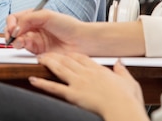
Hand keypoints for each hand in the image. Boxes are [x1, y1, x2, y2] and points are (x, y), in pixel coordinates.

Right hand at [5, 9, 85, 54]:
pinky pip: (25, 51)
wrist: (80, 41)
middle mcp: (32, 28)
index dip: (11, 23)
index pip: (15, 18)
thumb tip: (14, 28)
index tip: (13, 27)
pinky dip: (22, 48)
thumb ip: (28, 19)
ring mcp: (34, 40)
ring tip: (21, 41)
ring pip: (17, 40)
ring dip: (15, 41)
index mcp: (33, 17)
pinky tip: (26, 46)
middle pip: (13, 30)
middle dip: (10, 32)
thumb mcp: (46, 15)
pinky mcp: (38, 52)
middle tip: (12, 36)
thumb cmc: (67, 25)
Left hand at [30, 52, 147, 120]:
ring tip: (39, 59)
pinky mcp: (73, 94)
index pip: (81, 57)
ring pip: (59, 69)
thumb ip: (122, 70)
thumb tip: (120, 63)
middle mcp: (86, 73)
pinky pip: (54, 88)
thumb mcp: (128, 81)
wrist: (122, 108)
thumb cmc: (127, 99)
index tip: (66, 53)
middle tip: (47, 52)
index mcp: (98, 69)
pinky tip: (33, 79)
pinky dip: (42, 83)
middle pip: (67, 60)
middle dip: (56, 56)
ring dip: (48, 63)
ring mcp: (78, 83)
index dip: (72, 55)